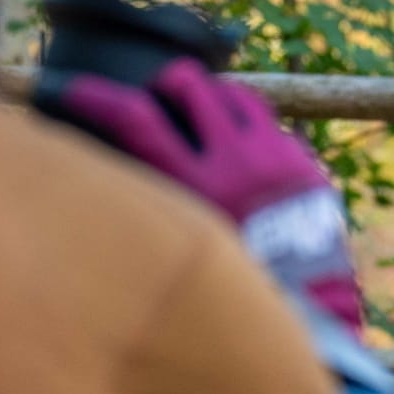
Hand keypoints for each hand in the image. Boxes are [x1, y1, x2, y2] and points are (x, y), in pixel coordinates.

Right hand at [36, 59, 364, 336]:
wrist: (317, 311)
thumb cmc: (238, 297)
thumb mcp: (185, 258)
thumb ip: (156, 215)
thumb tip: (113, 191)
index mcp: (198, 187)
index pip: (135, 120)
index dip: (97, 97)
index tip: (75, 88)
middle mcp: (236, 160)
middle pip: (190, 84)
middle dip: (167, 82)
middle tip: (159, 95)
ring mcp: (276, 155)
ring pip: (236, 93)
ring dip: (213, 94)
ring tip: (202, 110)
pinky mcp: (306, 162)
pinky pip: (273, 123)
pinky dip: (251, 125)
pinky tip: (242, 144)